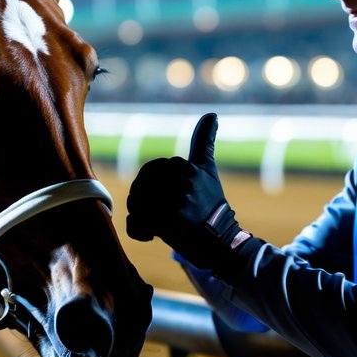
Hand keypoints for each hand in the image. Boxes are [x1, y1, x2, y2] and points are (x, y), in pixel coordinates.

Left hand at [125, 113, 249, 270]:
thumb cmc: (210, 205)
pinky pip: (135, 222)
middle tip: (156, 213)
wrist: (220, 242)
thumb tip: (212, 114)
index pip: (152, 170)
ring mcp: (175, 202)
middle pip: (140, 186)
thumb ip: (204, 141)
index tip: (166, 197)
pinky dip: (139, 231)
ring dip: (140, 216)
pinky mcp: (167, 222)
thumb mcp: (208, 170)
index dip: (152, 184)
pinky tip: (152, 236)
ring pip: (135, 203)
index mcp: (188, 168)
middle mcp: (183, 182)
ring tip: (154, 224)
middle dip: (142, 200)